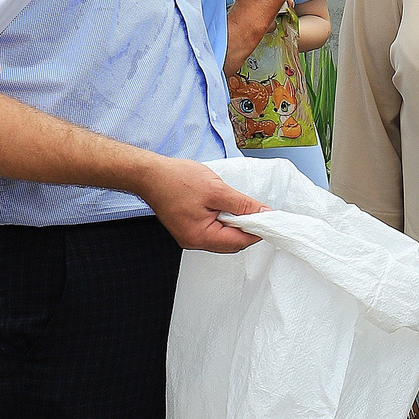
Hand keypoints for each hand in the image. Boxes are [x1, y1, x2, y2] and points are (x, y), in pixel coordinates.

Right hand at [135, 156, 265, 252]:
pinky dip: (223, 222)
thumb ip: (243, 204)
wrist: (149, 174)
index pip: (239, 242)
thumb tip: (263, 213)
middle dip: (247, 229)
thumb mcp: (217, 190)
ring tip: (238, 206)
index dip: (257, 231)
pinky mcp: (187, 228)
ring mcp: (189, 236)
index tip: (270, 220)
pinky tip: (224, 207)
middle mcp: (194, 241)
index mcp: (201, 236)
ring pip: (222, 238)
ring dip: (235, 225)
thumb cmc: (177, 180)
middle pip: (231, 243)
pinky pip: (212, 231)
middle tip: (256, 211)